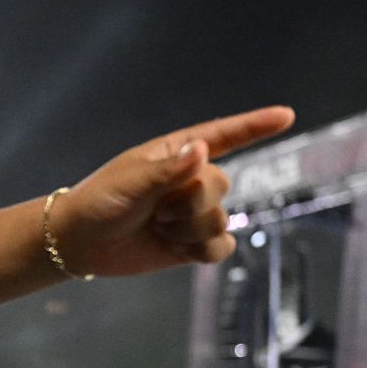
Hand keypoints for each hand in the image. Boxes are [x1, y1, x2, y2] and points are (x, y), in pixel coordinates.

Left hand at [50, 106, 294, 279]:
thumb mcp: (131, 181)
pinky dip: (202, 251)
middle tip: (155, 210)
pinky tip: (176, 249)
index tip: (286, 116)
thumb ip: (169, 169)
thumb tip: (202, 150)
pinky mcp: (192, 243)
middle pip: (220, 185)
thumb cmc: (100, 201)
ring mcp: (193, 212)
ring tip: (157, 227)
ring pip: (220, 219)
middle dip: (190, 202)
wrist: (80, 242)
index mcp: (177, 152)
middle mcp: (190, 179)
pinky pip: (222, 247)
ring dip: (188, 229)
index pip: (223, 136)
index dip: (255, 126)